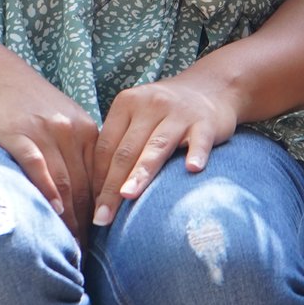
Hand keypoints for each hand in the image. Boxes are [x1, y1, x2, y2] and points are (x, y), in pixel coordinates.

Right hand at [0, 61, 101, 234]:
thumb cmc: (28, 103)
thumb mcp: (64, 122)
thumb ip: (78, 154)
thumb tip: (88, 196)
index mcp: (88, 132)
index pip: (101, 180)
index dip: (102, 213)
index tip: (102, 241)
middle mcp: (72, 132)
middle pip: (85, 186)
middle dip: (86, 223)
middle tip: (86, 255)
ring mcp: (45, 132)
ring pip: (65, 181)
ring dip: (69, 217)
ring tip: (70, 246)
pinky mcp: (19, 132)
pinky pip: (37, 164)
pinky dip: (48, 188)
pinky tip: (52, 210)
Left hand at [91, 69, 243, 226]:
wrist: (212, 87)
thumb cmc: (166, 112)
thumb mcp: (139, 116)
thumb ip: (120, 143)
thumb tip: (95, 189)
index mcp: (126, 104)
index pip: (106, 146)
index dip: (96, 178)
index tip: (91, 207)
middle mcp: (150, 105)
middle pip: (126, 151)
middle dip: (111, 186)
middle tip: (102, 217)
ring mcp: (179, 113)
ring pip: (156, 146)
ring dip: (141, 173)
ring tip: (127, 195)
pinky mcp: (206, 122)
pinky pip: (199, 140)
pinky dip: (196, 154)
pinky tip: (192, 169)